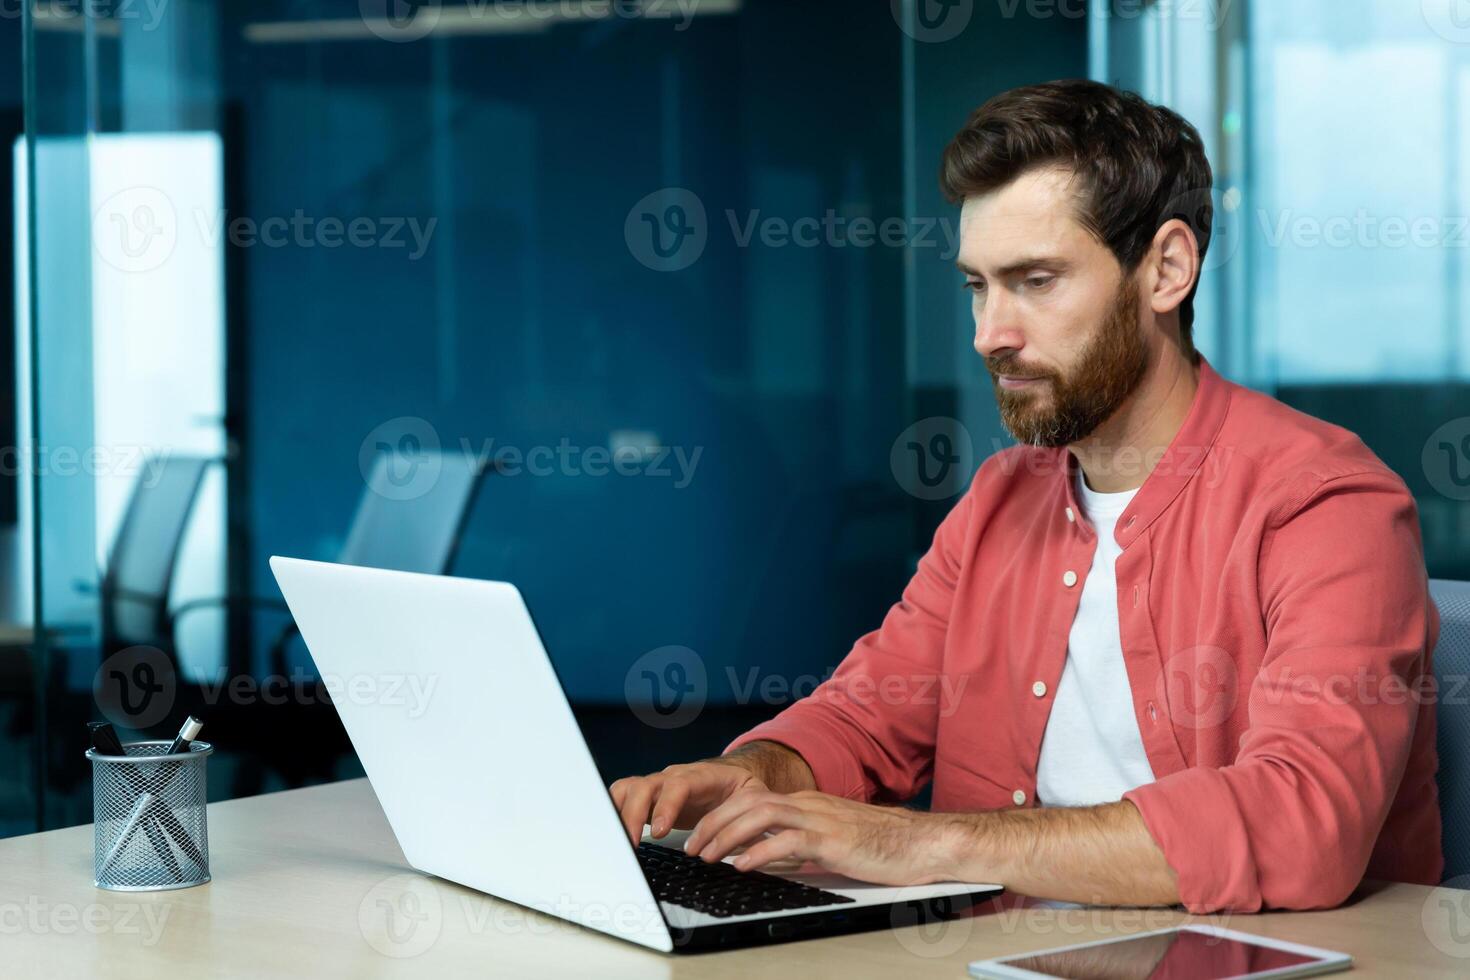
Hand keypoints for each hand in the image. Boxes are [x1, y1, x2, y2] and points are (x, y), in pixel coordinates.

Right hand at [609, 761, 767, 848]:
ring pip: (628, 789)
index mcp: (700, 776)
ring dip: (620, 813)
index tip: (660, 831)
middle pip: (645, 786)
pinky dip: (615, 812)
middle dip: (635, 815)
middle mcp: (673, 777)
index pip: (678, 785)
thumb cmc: (742, 792)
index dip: (666, 806)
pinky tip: (616, 835)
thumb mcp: (753, 800)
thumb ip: (748, 816)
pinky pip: (623, 797)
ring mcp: (658, 785)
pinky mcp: (648, 798)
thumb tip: (745, 840)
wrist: (732, 779)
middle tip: (632, 844)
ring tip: (619, 843)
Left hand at [682, 788, 956, 885]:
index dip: (722, 816)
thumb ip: (801, 847)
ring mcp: (821, 819)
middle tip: (693, 846)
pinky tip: (743, 864)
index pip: (753, 800)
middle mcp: (810, 805)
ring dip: (727, 834)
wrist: (923, 843)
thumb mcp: (833, 843)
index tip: (702, 836)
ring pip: (760, 814)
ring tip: (707, 855)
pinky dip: (760, 850)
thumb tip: (768, 860)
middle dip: (714, 823)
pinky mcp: (833, 839)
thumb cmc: (884, 846)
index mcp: (809, 804)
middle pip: (748, 802)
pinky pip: (788, 839)